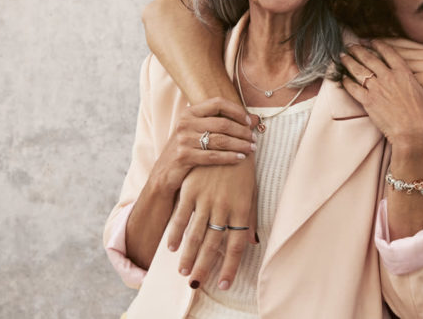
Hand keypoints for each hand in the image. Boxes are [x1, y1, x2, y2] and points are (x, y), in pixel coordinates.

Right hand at [152, 98, 255, 193]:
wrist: (164, 173)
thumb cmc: (187, 150)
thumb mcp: (198, 132)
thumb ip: (221, 123)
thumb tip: (255, 118)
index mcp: (189, 113)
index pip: (217, 103)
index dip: (236, 110)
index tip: (248, 121)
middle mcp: (185, 123)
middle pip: (222, 123)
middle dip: (242, 131)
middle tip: (254, 138)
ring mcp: (183, 140)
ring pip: (220, 140)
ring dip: (240, 144)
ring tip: (251, 148)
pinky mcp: (184, 156)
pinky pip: (214, 156)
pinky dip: (230, 157)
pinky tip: (240, 158)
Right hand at [167, 162, 256, 290]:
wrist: (232, 137)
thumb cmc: (244, 169)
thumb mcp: (250, 193)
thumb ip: (249, 220)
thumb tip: (251, 244)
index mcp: (242, 210)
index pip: (236, 247)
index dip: (230, 268)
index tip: (224, 285)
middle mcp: (224, 207)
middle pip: (213, 245)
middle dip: (204, 268)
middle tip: (196, 284)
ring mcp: (206, 198)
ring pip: (195, 235)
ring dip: (188, 256)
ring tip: (183, 272)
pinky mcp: (191, 189)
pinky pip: (181, 216)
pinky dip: (176, 233)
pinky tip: (171, 247)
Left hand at [340, 41, 422, 149]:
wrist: (413, 132)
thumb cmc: (422, 117)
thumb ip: (418, 86)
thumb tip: (419, 86)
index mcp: (404, 73)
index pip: (389, 52)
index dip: (378, 45)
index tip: (371, 41)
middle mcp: (389, 77)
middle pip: (369, 57)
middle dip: (358, 50)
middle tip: (351, 46)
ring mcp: (377, 88)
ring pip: (358, 69)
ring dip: (349, 61)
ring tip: (343, 57)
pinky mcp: (368, 101)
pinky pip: (353, 88)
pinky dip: (346, 82)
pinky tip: (343, 78)